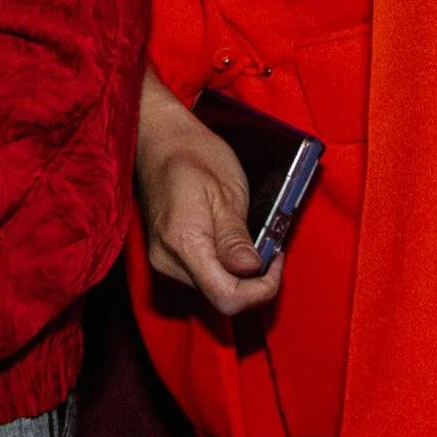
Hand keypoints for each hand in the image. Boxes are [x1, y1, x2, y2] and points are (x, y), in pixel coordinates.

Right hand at [136, 70, 281, 316]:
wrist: (161, 140)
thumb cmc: (194, 155)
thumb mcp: (225, 191)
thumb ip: (235, 235)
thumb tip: (250, 269)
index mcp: (183, 242)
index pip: (227, 296)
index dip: (260, 290)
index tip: (276, 260)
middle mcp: (168, 260)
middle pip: (221, 296)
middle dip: (253, 280)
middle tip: (270, 245)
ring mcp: (164, 260)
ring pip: (213, 288)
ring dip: (239, 273)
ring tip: (251, 239)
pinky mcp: (166, 257)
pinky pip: (203, 276)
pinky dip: (224, 266)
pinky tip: (233, 242)